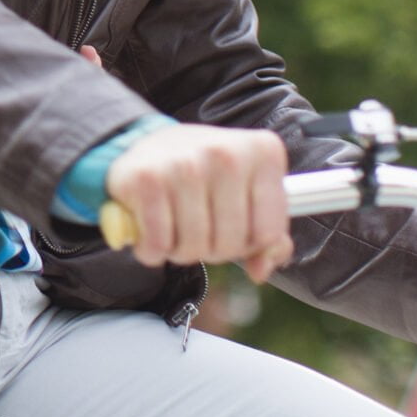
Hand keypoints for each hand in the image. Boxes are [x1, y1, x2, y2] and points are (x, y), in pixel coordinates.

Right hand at [104, 124, 292, 283]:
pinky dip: (152, 251)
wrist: (152, 145)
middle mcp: (225, 152)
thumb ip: (269, 235)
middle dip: (212, 250)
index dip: (248, 243)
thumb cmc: (207, 174)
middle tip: (198, 228)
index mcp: (262, 152)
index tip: (231, 224)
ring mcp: (184, 163)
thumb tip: (260, 270)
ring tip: (175, 229)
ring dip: (181, 252)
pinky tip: (151, 234)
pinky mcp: (146, 178)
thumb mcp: (248, 192)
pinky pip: (159, 243)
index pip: (268, 233)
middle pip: (230, 243)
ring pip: (194, 246)